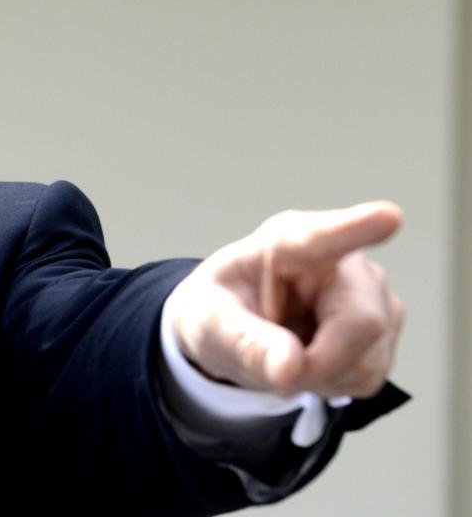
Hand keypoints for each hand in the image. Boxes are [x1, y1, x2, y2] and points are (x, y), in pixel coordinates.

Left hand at [168, 202, 403, 397]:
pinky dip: (334, 382)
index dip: (358, 228)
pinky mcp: (385, 324)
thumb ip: (245, 343)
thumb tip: (290, 369)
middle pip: (362, 322)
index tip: (389, 217)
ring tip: (286, 354)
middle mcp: (341, 260)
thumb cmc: (220, 310)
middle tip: (276, 371)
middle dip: (319, 364)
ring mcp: (371, 292)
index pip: (326, 236)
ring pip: (368, 358)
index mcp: (289, 242)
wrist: (234, 326)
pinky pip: (370, 374)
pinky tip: (310, 360)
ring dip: (322, 376)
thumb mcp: (210, 325)